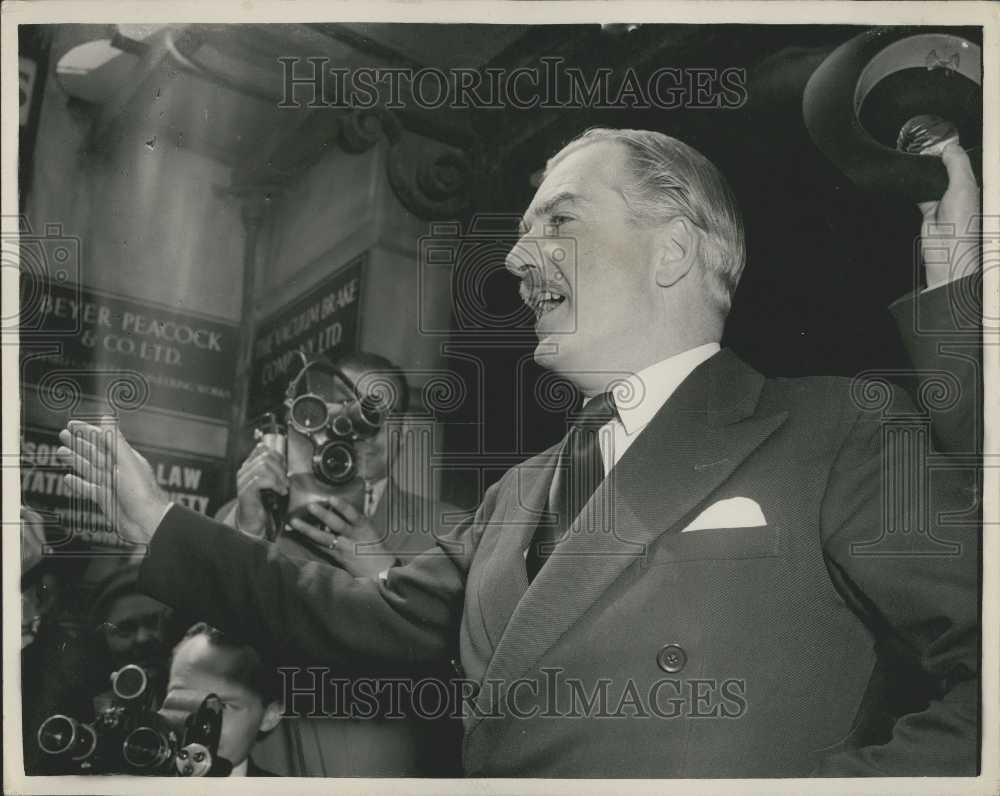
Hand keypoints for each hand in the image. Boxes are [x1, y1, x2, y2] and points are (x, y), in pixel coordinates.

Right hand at [57, 418, 170, 545]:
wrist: (147, 522)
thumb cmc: (142, 492)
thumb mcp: (127, 462)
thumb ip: (115, 441)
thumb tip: (107, 418)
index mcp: (125, 458)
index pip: (103, 440)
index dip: (88, 431)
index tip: (72, 424)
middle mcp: (118, 470)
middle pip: (94, 453)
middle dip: (78, 443)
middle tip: (62, 434)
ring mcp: (111, 484)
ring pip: (89, 469)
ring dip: (75, 460)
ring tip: (61, 452)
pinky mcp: (106, 499)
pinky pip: (89, 488)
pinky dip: (78, 483)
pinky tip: (69, 478)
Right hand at [235, 443, 288, 536]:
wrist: (253, 520)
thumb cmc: (263, 501)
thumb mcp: (270, 482)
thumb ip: (274, 470)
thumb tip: (284, 461)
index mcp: (250, 466)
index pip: (261, 448)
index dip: (277, 455)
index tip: (284, 466)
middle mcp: (244, 470)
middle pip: (265, 456)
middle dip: (280, 467)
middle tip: (286, 480)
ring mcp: (243, 480)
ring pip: (262, 466)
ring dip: (278, 476)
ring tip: (283, 486)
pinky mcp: (244, 491)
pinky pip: (259, 480)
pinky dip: (274, 484)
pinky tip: (279, 491)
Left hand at [289, 496, 395, 577]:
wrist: (380, 569)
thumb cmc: (374, 545)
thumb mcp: (371, 529)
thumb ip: (356, 518)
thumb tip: (339, 503)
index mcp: (364, 528)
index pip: (354, 516)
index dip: (343, 507)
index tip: (332, 499)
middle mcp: (353, 538)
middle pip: (337, 526)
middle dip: (324, 515)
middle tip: (310, 506)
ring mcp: (343, 549)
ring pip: (324, 539)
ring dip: (308, 529)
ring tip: (294, 521)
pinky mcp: (336, 557)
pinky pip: (319, 547)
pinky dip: (307, 540)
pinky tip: (295, 534)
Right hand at [918, 143, 979, 288]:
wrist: (946, 250)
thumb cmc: (962, 224)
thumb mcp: (963, 186)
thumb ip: (956, 165)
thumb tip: (949, 146)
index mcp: (973, 184)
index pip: (963, 161)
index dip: (953, 150)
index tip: (941, 139)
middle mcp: (959, 190)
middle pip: (947, 168)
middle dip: (938, 159)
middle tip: (925, 145)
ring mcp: (942, 200)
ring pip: (933, 179)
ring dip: (925, 172)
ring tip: (916, 158)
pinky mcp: (928, 209)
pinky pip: (920, 192)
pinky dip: (914, 186)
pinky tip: (909, 179)